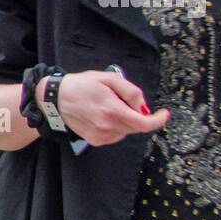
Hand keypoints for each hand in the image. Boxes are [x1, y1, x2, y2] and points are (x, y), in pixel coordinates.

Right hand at [40, 68, 168, 146]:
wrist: (57, 97)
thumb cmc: (82, 85)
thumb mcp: (110, 78)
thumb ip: (131, 92)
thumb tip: (144, 108)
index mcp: (113, 111)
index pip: (144, 124)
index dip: (158, 120)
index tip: (163, 114)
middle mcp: (107, 127)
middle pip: (136, 127)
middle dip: (137, 115)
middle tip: (123, 101)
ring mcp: (100, 136)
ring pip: (126, 131)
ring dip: (125, 120)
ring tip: (109, 106)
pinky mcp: (95, 140)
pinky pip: (115, 135)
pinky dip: (116, 126)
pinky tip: (103, 115)